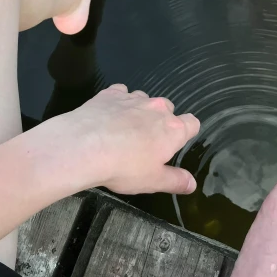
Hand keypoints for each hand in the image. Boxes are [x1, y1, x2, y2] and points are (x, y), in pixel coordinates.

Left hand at [56, 84, 199, 195]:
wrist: (85, 146)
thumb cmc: (124, 167)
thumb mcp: (153, 181)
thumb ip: (175, 181)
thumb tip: (192, 184)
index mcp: (172, 129)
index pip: (192, 123)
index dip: (187, 132)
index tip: (176, 143)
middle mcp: (156, 108)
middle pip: (168, 108)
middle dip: (161, 121)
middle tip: (147, 141)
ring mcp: (132, 97)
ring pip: (144, 99)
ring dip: (139, 111)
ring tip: (125, 129)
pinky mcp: (110, 93)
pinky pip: (121, 92)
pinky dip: (119, 101)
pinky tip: (109, 115)